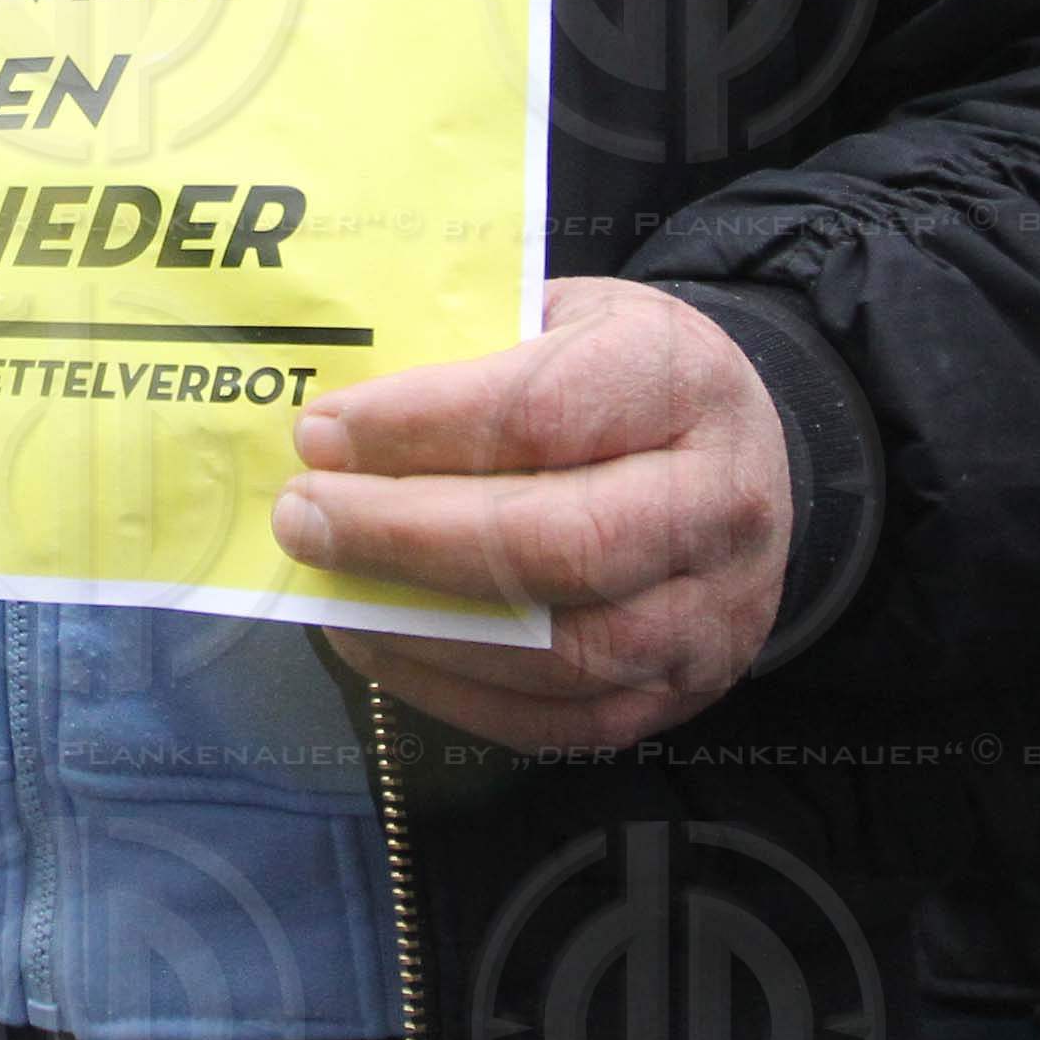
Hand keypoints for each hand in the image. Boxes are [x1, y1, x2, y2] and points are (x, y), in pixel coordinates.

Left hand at [273, 275, 788, 750]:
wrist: (737, 457)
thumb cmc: (617, 377)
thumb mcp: (561, 320)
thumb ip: (466, 357)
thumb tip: (334, 423)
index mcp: (682, 381)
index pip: (543, 412)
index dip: (419, 427)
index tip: (319, 433)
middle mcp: (718, 505)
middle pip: (555, 543)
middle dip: (404, 535)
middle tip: (303, 516)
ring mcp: (710, 615)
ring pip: (556, 648)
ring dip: (416, 624)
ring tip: (325, 583)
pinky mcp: (681, 696)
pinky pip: (556, 719)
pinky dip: (448, 689)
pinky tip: (374, 641)